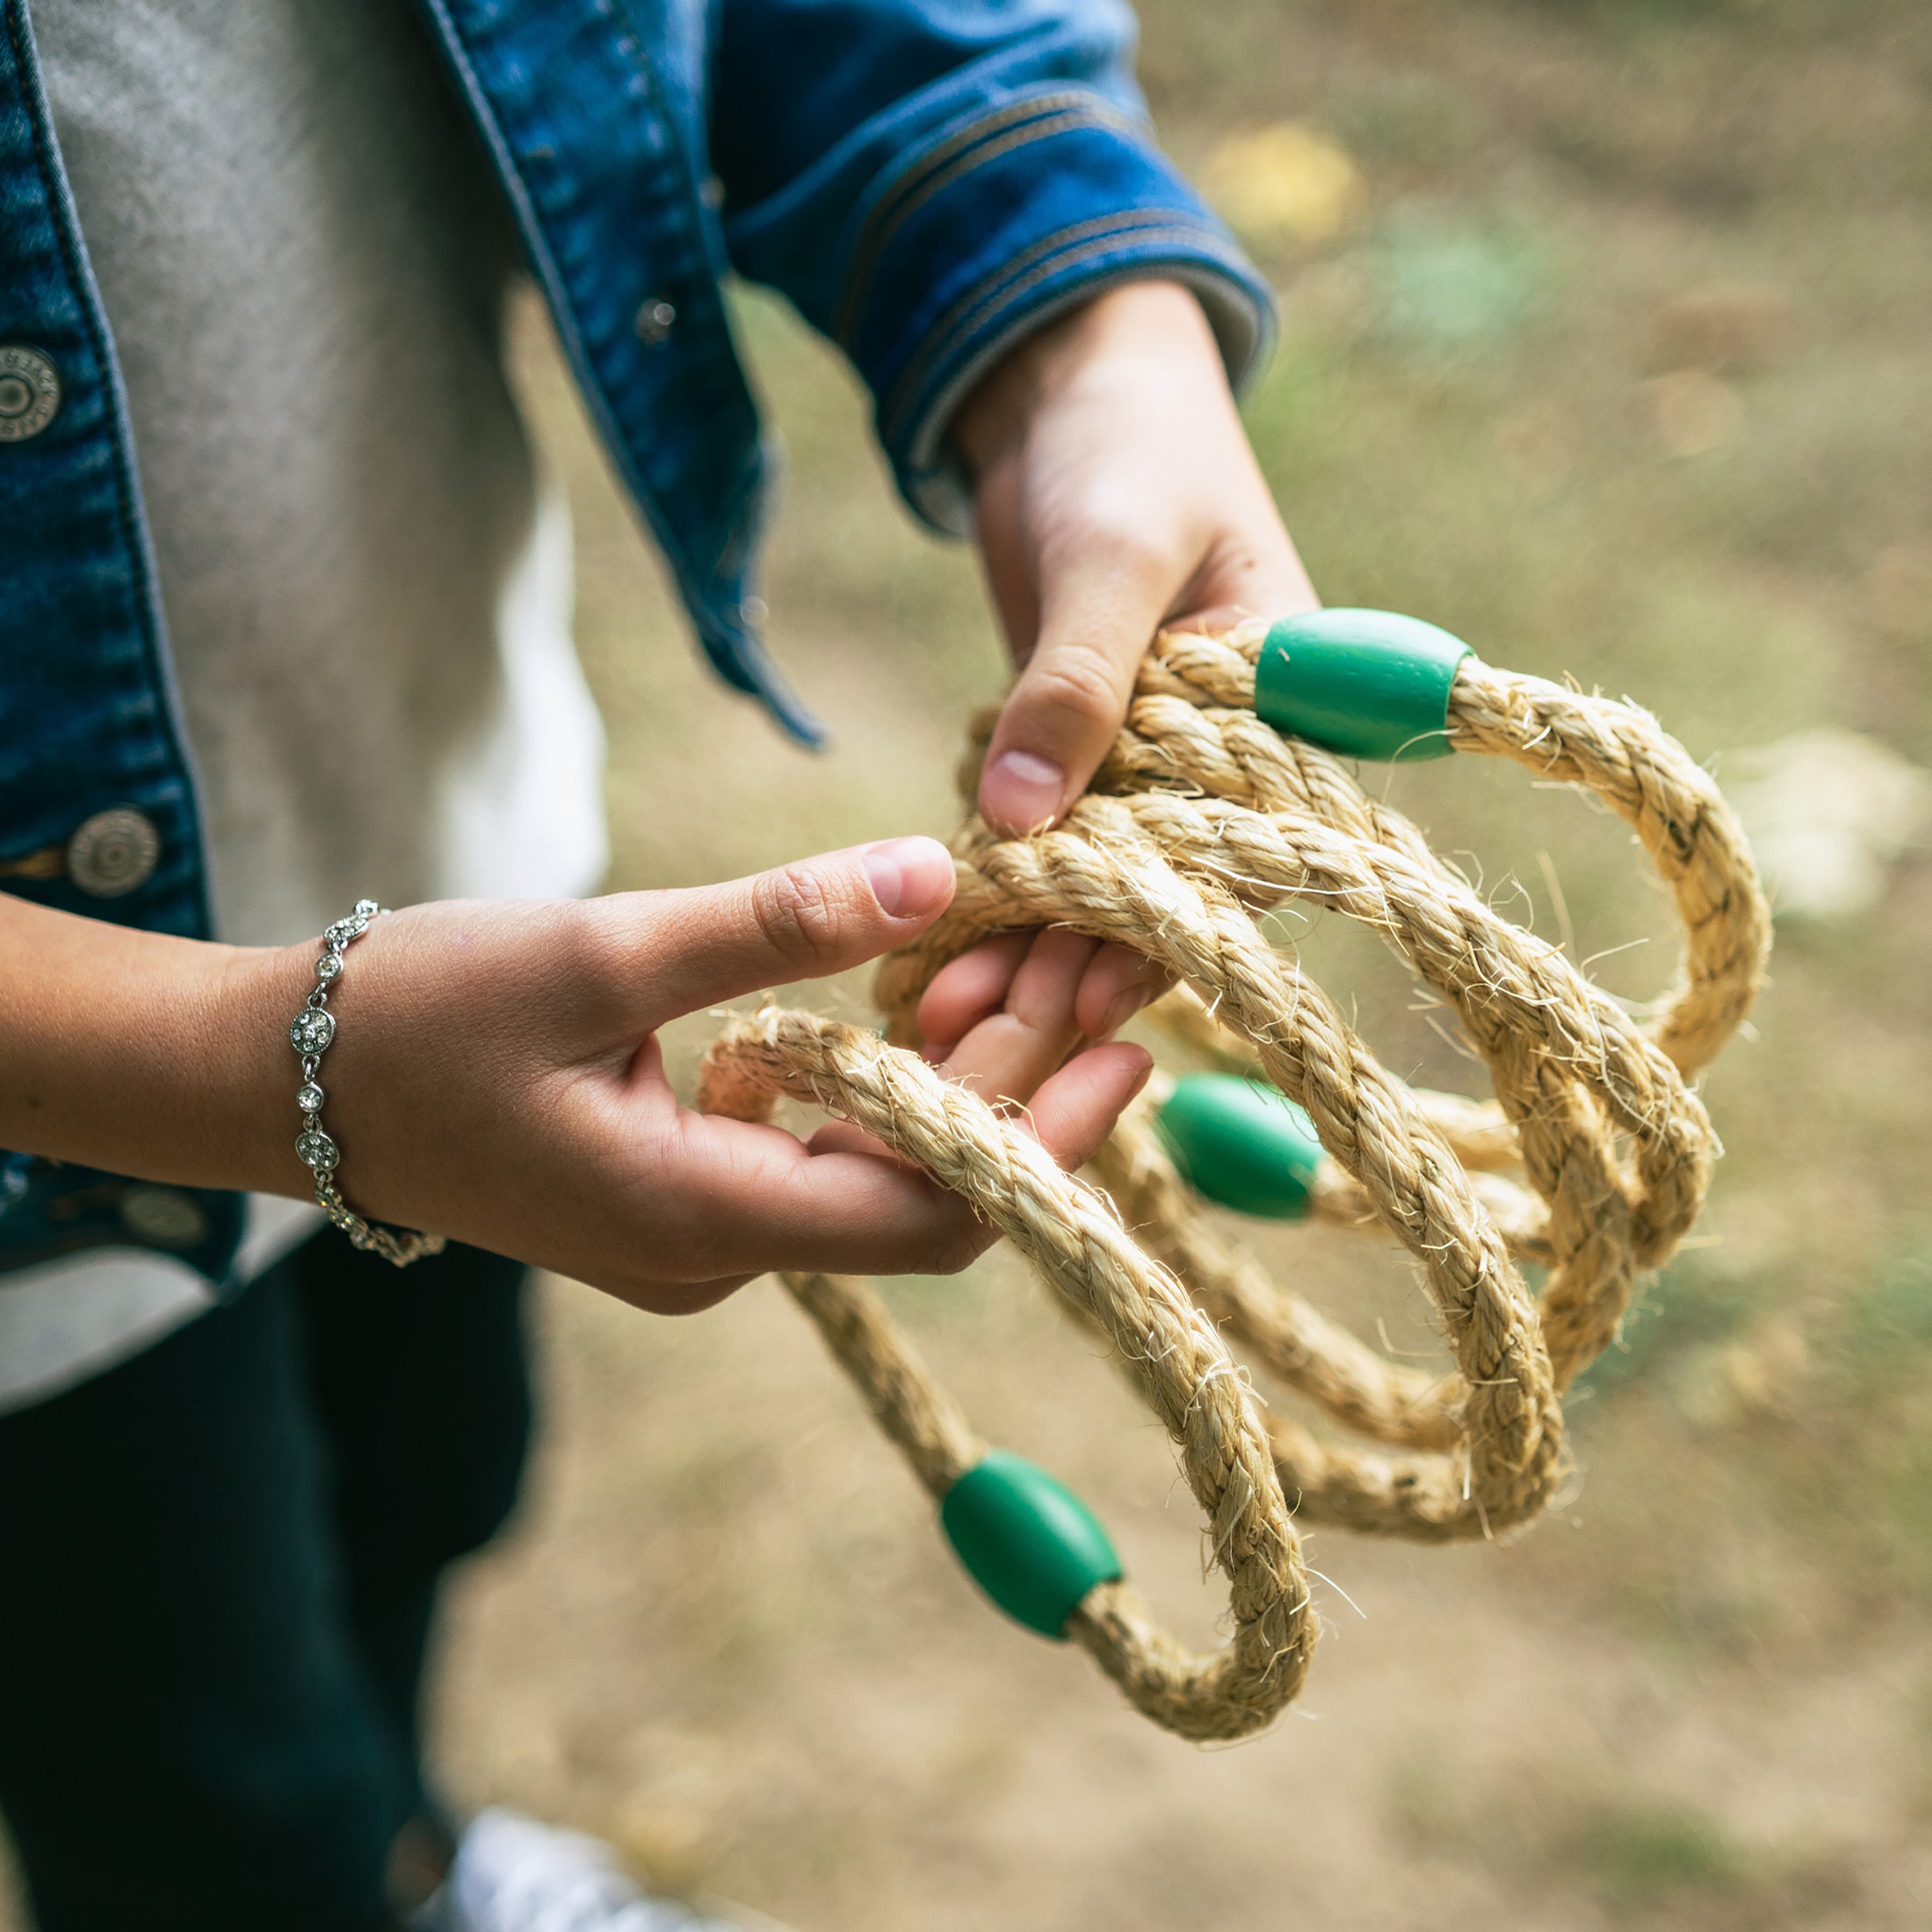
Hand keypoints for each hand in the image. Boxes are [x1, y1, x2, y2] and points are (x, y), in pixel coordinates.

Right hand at [269, 840, 1150, 1312]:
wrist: (283, 1078)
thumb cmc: (419, 1015)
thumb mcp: (597, 951)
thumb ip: (769, 923)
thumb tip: (934, 870)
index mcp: (699, 1218)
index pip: (930, 1213)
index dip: (1042, 1136)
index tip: (1123, 1038)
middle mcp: (716, 1253)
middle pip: (923, 1193)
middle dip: (1021, 1082)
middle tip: (1099, 957)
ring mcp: (700, 1231)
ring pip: (879, 1170)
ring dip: (958, 1070)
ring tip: (1035, 952)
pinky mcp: (684, 1189)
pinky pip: (821, 1149)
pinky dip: (884, 1073)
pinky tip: (923, 983)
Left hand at [950, 277, 1319, 1034]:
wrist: (1068, 383)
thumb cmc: (1129, 448)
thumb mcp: (1111, 556)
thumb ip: (1075, 683)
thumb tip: (1024, 821)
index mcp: (1281, 715)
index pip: (1231, 856)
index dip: (1154, 936)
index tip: (1077, 1001)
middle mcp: (1219, 760)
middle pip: (1152, 894)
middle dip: (1067, 967)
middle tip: (984, 1045)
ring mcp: (1143, 764)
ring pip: (1086, 885)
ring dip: (1018, 952)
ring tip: (940, 1023)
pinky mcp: (1072, 755)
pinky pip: (1036, 845)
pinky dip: (988, 896)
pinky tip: (929, 960)